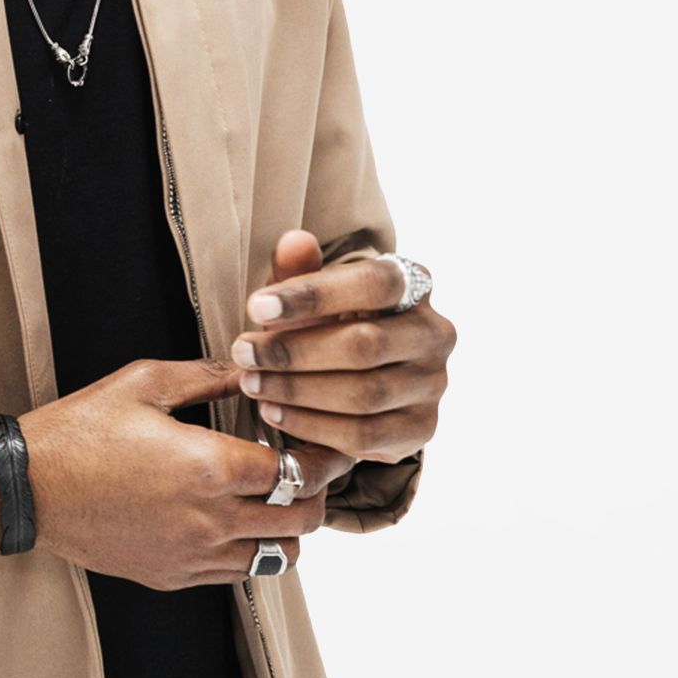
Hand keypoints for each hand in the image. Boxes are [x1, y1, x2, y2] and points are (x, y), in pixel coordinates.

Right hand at [0, 354, 357, 590]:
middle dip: (314, 494)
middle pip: (300, 520)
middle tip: (309, 470)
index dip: (319, 456)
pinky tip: (236, 521)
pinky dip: (251, 551)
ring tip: (276, 500)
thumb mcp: (144, 382)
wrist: (29, 488)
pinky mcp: (173, 576)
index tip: (325, 444)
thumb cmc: (81, 429)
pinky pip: (237, 575)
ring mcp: (193, 555)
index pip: (296, 471)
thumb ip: (208, 377)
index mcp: (209, 467)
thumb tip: (254, 369)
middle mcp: (210, 519)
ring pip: (277, 557)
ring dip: (288, 529)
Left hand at [229, 230, 454, 464]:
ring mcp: (432, 384)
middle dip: (293, 351)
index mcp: (414, 285)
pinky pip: (364, 435)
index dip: (314, 295)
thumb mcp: (313, 294)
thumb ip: (301, 270)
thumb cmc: (331, 323)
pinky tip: (272, 411)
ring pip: (363, 394)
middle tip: (242, 352)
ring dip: (296, 390)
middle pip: (365, 345)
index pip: (374, 284)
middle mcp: (434, 333)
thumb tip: (293, 242)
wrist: (362, 378)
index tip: (256, 306)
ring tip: (250, 382)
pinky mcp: (421, 428)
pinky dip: (311, 425)